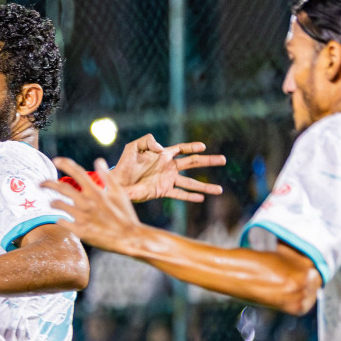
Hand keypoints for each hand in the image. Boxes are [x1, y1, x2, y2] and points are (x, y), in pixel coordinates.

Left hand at [43, 157, 145, 252]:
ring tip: (50, 203)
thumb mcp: (119, 193)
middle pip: (62, 188)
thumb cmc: (125, 214)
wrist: (128, 238)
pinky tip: (60, 219)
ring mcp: (82, 217)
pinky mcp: (80, 231)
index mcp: (96, 192)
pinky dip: (59, 219)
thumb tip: (98, 161)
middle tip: (40, 183)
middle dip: (48, 183)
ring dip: (52, 202)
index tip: (56, 160)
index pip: (78, 172)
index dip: (65, 164)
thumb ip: (107, 176)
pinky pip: (62, 222)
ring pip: (59, 205)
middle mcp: (87, 202)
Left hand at [109, 133, 224, 202]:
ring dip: (204, 186)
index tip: (203, 147)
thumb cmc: (124, 164)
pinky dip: (190, 197)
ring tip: (219, 190)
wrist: (117, 182)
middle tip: (223, 160)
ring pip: (190, 183)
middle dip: (208, 161)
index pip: (183, 149)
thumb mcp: (134, 147)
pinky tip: (201, 198)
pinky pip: (179, 194)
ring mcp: (167, 180)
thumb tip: (160, 148)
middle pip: (193, 163)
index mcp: (164, 155)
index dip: (193, 147)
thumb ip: (147, 141)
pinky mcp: (163, 191)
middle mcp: (169, 167)